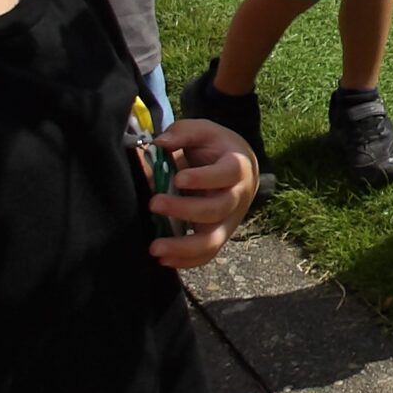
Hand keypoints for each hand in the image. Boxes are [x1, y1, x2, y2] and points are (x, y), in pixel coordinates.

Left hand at [146, 117, 258, 268]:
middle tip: (154, 204)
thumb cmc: (216, 148)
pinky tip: (163, 260)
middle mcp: (237, 197)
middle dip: (184, 209)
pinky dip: (186, 261)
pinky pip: (207, 255)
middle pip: (216, 209)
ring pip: (213, 241)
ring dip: (184, 247)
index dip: (204, 178)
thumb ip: (184, 132)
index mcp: (237, 167)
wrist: (238, 167)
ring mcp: (229, 220)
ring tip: (155, 248)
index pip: (226, 174)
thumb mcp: (204, 131)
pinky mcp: (218, 235)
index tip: (178, 178)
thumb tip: (160, 143)